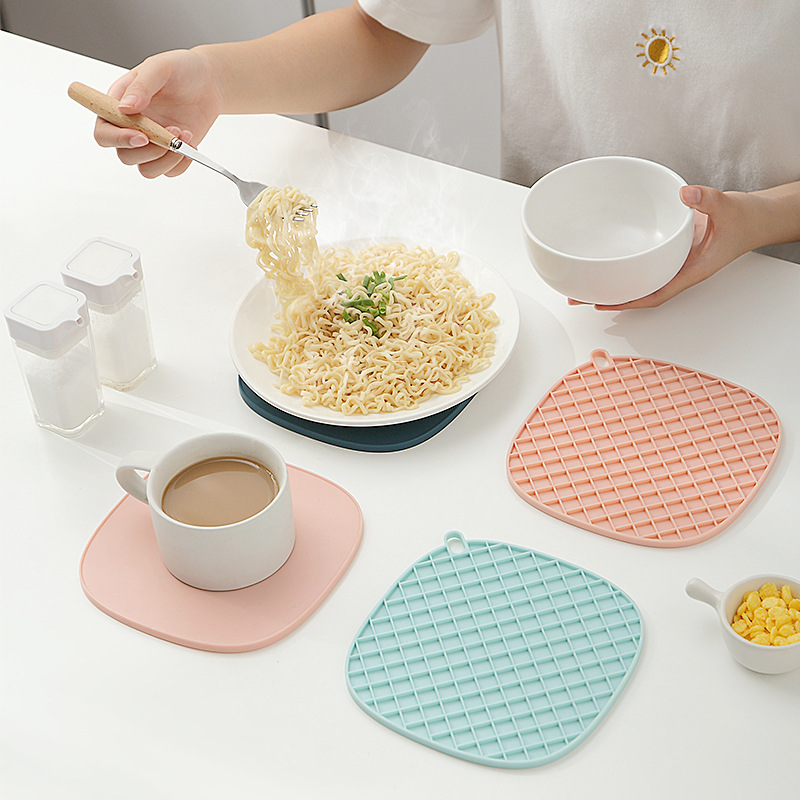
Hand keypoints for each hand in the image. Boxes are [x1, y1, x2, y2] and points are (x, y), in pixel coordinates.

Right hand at [94, 49, 223, 177]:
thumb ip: (141, 86)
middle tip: (173, 131)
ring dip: (167, 159)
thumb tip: (124, 107)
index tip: (142, 136)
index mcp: (118, 106)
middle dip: (150, 151)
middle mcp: (131, 128)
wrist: (208, 81)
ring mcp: (151, 143)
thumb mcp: (160, 68)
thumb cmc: (180, 69)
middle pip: (125, 156)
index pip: (104, 132)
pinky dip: (181, 164)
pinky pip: (169, 172)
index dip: (118, 139)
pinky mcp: (169, 152)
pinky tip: (191, 144)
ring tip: (185, 135)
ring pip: (147, 169)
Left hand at [571, 185, 759, 309]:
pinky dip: (624, 263)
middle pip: (638, 290)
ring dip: (611, 281)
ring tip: (579, 282)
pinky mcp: (670, 249)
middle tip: (576, 297)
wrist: (755, 217)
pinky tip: (605, 260)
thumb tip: (685, 193)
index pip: (655, 294)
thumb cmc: (745, 219)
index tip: (603, 305)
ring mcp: (672, 261)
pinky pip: (643, 261)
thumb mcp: (727, 207)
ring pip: (638, 277)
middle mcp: (677, 270)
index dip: (628, 302)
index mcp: (691, 271)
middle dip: (608, 296)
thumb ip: (707, 200)